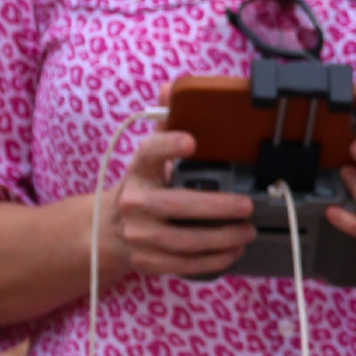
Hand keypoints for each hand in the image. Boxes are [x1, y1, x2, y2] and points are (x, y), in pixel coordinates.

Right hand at [110, 130, 256, 278]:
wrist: (108, 231)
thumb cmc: (142, 188)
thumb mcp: (148, 159)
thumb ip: (164, 126)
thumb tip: (170, 90)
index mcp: (138, 170)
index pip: (150, 153)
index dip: (169, 146)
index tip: (191, 142)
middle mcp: (134, 202)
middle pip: (178, 205)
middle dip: (217, 207)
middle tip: (247, 207)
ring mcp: (138, 235)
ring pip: (184, 241)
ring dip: (222, 239)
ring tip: (247, 232)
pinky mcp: (146, 261)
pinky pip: (184, 264)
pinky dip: (212, 261)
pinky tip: (232, 252)